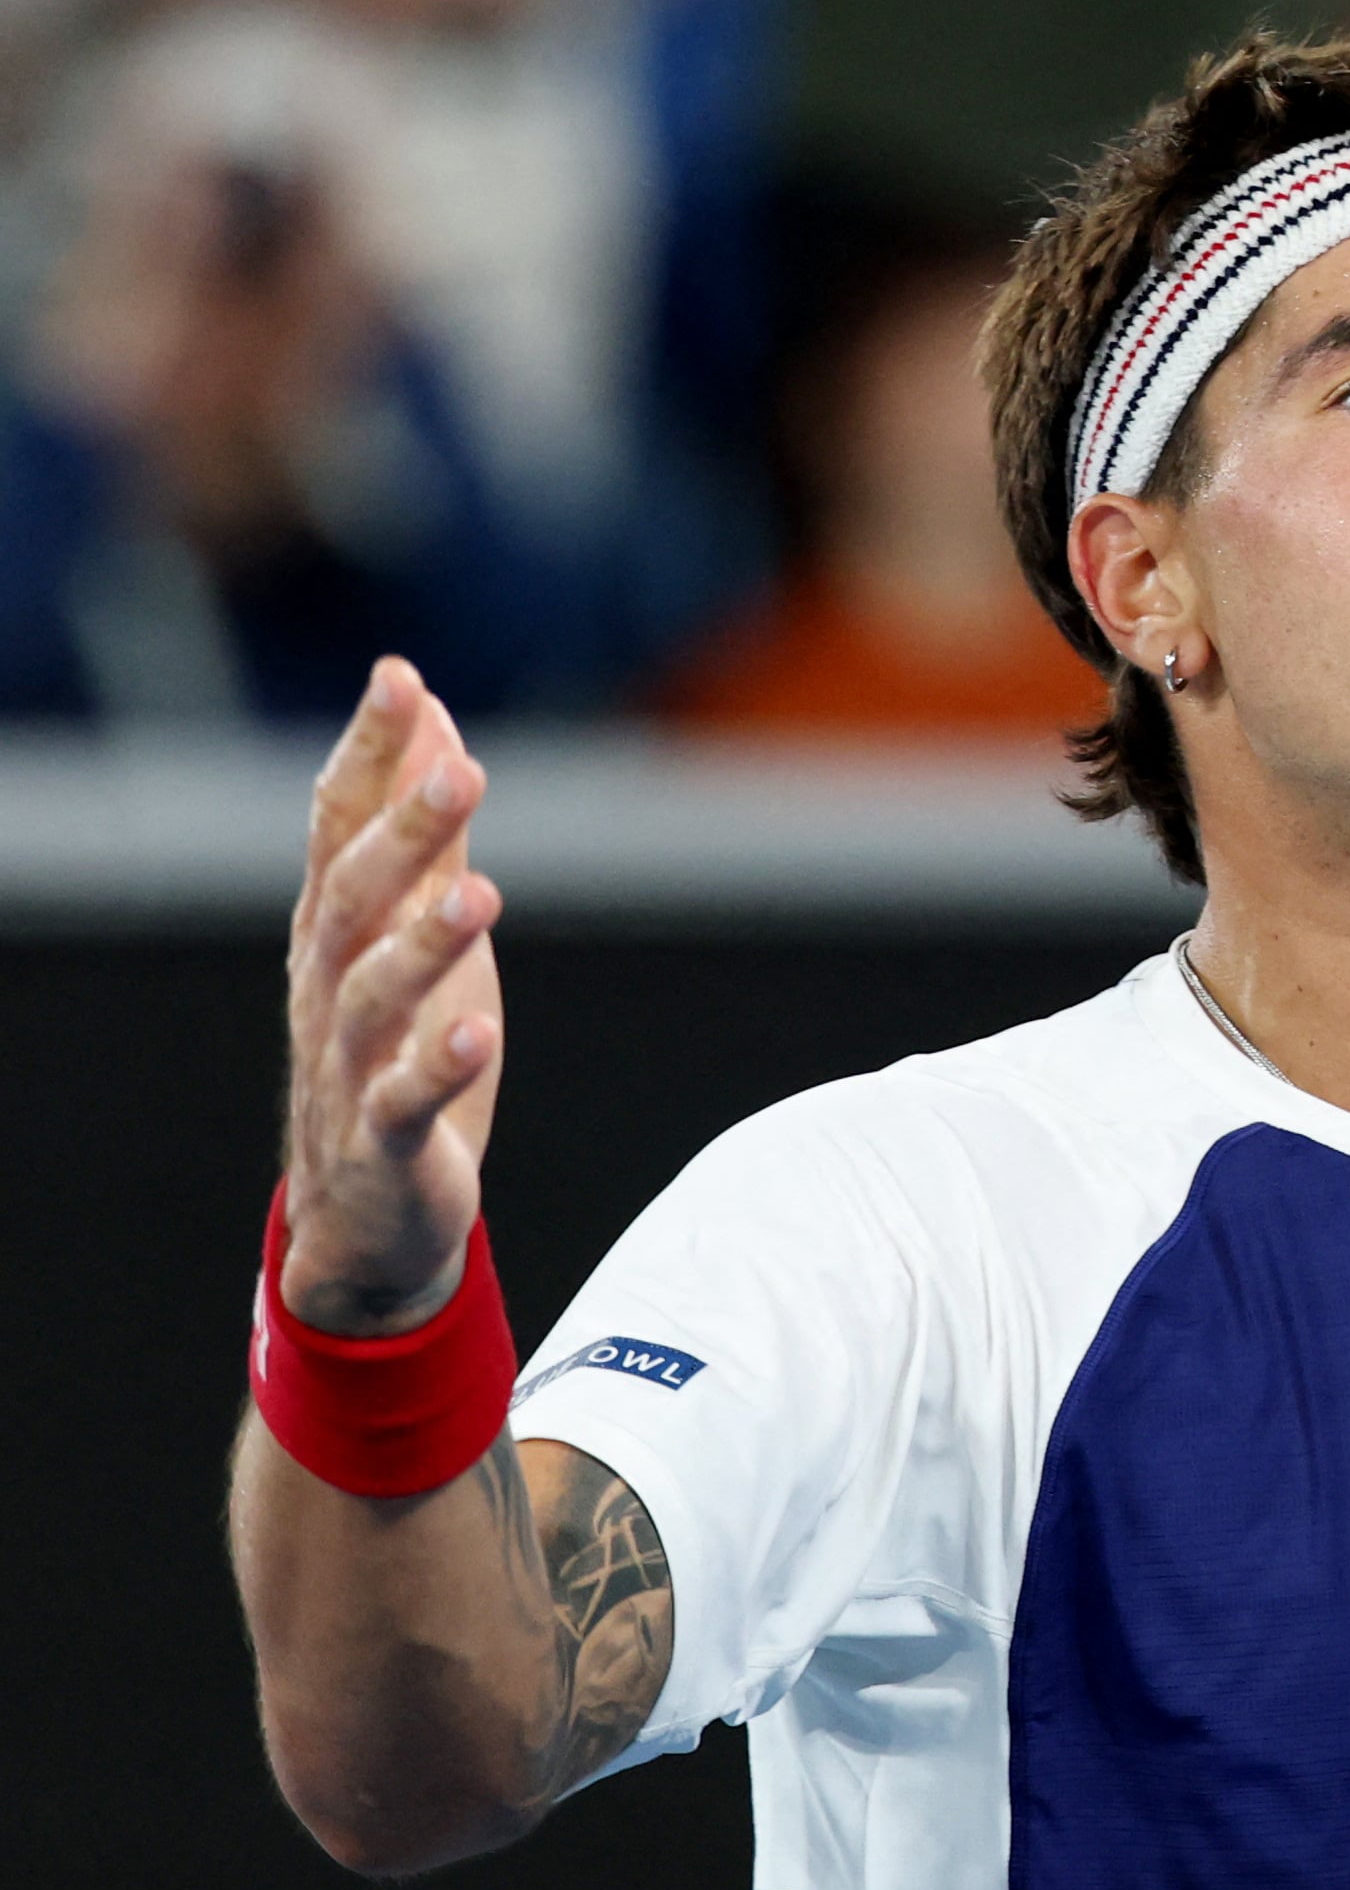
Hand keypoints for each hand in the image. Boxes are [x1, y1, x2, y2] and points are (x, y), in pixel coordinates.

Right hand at [279, 662, 503, 1332]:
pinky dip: (436, 1068)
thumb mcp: (416, 925)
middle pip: (354, 898)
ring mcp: (350, 1065)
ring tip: (479, 893)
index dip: (367, 753)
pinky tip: (477, 1035)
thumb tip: (432, 718)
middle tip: (460, 769)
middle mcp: (329, 986)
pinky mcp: (383, 1141)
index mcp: (336, 929)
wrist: (369, 1210)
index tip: (398, 678)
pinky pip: (401, 1101)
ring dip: (422, 942)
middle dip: (403, 831)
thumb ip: (425, 830)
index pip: (338, 825)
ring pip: (371, 995)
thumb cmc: (399, 1046)